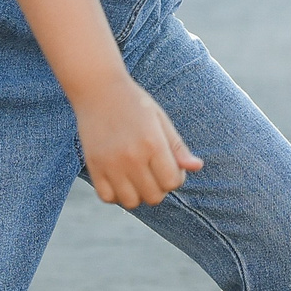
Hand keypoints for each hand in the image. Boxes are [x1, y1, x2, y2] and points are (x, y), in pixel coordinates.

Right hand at [74, 75, 202, 207]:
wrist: (98, 89)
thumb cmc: (134, 103)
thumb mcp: (161, 120)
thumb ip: (178, 147)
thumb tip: (197, 167)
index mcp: (153, 143)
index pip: (172, 182)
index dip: (176, 178)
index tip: (170, 166)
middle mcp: (132, 156)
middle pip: (154, 196)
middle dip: (159, 188)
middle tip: (154, 171)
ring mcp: (110, 163)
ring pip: (131, 202)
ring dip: (138, 194)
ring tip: (137, 177)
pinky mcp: (93, 166)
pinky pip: (107, 197)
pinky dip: (116, 194)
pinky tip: (120, 179)